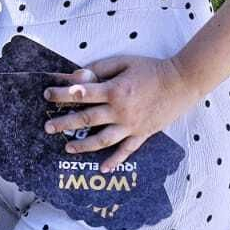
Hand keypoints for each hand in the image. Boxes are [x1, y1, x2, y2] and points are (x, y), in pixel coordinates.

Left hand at [42, 55, 199, 173]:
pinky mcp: (143, 134)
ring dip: (83, 146)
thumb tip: (80, 75)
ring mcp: (131, 125)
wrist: (182, 82)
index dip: (62, 94)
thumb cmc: (152, 69)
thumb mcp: (124, 61)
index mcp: (114, 90)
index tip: (47, 95)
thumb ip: (101, 68)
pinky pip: (126, 151)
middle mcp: (120, 111)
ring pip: (102, 140)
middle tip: (47, 128)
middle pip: (86, 119)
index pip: (81, 94)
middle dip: (64, 123)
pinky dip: (114, 161)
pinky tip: (102, 168)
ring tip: (67, 148)